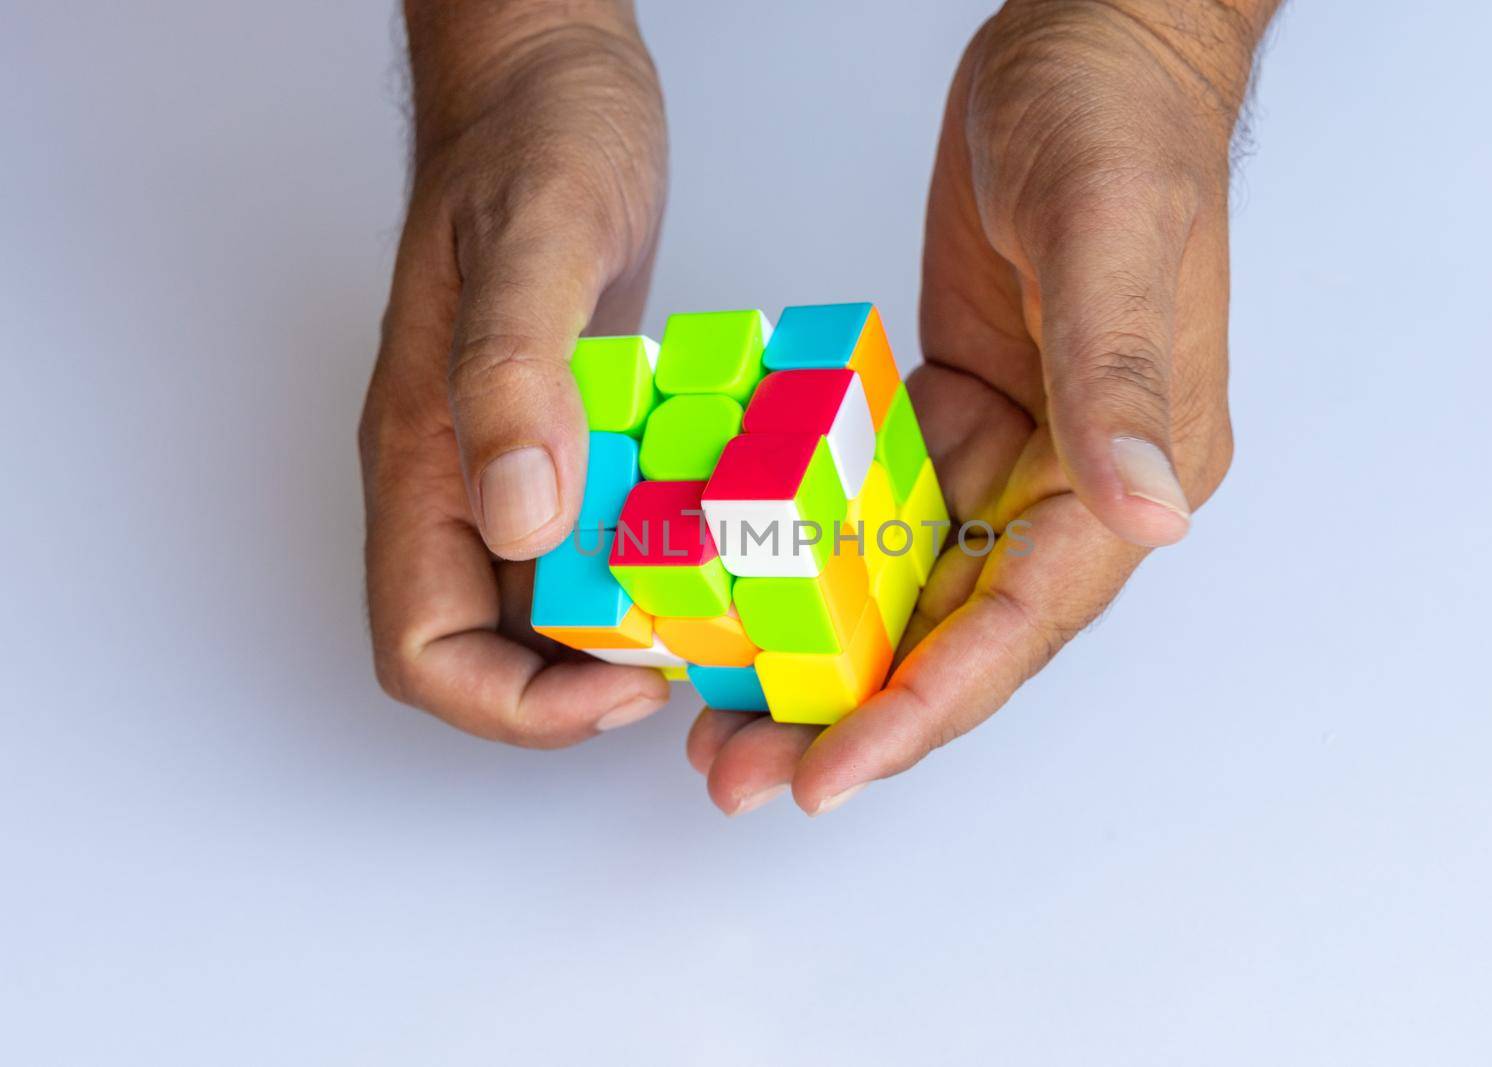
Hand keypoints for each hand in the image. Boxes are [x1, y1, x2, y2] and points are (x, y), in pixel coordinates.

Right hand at [359, 4, 672, 744]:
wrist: (549, 79)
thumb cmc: (531, 138)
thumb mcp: (536, 245)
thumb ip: (514, 378)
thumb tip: (519, 520)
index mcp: (422, 458)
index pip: (424, 651)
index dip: (516, 705)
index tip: (622, 683)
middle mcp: (459, 480)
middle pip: (486, 654)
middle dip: (579, 690)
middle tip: (684, 657)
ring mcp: (511, 461)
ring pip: (545, 610)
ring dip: (622, 639)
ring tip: (716, 619)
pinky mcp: (568, 436)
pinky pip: (595, 545)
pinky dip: (651, 572)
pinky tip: (719, 551)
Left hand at [688, 0, 1275, 813]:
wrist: (1092, 41)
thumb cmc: (1118, 119)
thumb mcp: (1108, 234)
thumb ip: (1117, 377)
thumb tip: (1148, 516)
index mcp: (1131, 462)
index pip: (1025, 616)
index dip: (930, 702)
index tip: (837, 766)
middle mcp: (1078, 477)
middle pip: (960, 632)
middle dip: (859, 715)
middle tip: (748, 775)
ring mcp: (1017, 450)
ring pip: (912, 589)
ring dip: (827, 659)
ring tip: (727, 719)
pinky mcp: (958, 414)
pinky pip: (885, 514)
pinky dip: (820, 566)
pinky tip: (750, 605)